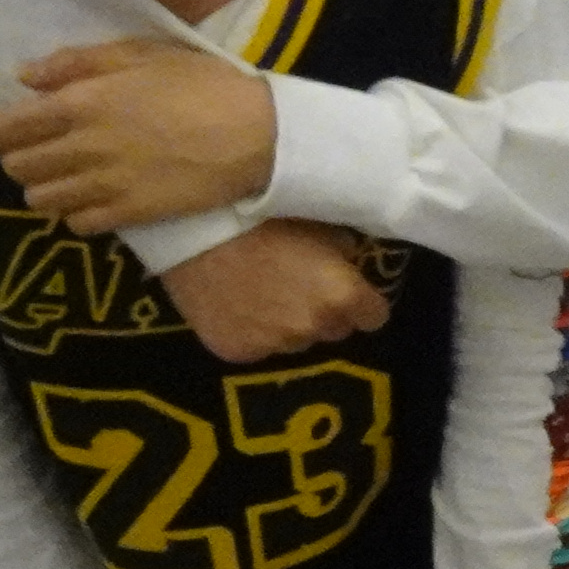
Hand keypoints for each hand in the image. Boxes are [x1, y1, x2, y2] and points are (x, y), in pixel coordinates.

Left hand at [0, 39, 278, 235]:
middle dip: (20, 158)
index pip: (4, 128)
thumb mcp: (142, 54)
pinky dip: (76, 213)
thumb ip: (78, 62)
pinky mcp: (129, 214)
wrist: (258, 135)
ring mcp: (104, 185)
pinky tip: (93, 200)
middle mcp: (81, 147)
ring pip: (41, 199)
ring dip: (44, 188)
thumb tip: (25, 77)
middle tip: (41, 151)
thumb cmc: (202, 84)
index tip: (7, 128)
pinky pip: (77, 223)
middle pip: (17, 166)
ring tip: (64, 178)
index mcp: (79, 103)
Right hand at [159, 221, 387, 361]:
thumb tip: (348, 261)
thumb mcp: (318, 223)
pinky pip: (257, 347)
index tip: (348, 290)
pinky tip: (235, 305)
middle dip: (325, 313)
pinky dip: (251, 332)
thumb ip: (342, 251)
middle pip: (335, 330)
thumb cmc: (261, 215)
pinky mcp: (236, 352)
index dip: (362, 303)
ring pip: (295, 341)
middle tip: (299, 287)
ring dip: (288, 324)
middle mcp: (313, 327)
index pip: (373, 317)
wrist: (195, 228)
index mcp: (342, 296)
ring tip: (262, 293)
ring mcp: (273, 345)